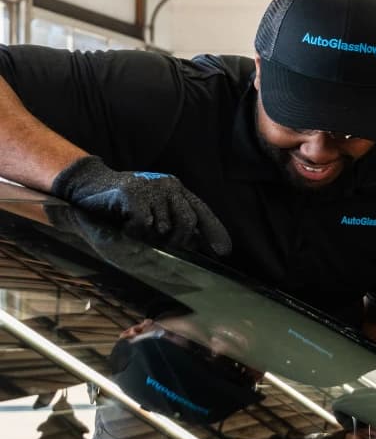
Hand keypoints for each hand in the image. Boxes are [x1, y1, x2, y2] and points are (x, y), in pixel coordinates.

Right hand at [51, 155, 231, 255]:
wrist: (89, 186)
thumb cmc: (123, 205)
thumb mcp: (153, 213)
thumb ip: (175, 224)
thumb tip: (199, 245)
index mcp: (177, 191)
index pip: (202, 211)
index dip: (214, 231)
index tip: (224, 251)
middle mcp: (169, 186)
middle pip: (188, 221)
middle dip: (179, 241)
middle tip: (163, 244)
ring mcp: (151, 187)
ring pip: (164, 226)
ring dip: (150, 236)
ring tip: (136, 229)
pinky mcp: (133, 192)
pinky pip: (143, 224)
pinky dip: (133, 231)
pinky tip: (123, 225)